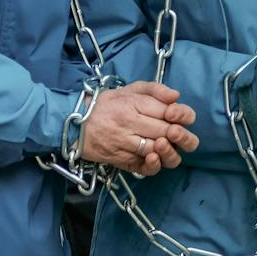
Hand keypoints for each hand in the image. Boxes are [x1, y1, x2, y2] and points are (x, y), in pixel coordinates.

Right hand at [77, 81, 198, 174]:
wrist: (75, 123)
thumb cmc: (105, 104)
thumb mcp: (129, 89)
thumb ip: (154, 89)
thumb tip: (176, 96)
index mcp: (134, 103)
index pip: (168, 111)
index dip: (181, 115)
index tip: (177, 115)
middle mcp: (130, 123)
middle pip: (167, 132)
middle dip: (180, 134)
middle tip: (177, 132)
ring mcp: (124, 143)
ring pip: (157, 150)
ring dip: (169, 150)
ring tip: (167, 143)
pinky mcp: (120, 160)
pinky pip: (142, 166)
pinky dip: (153, 164)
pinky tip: (155, 158)